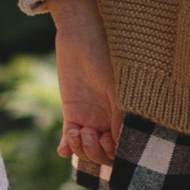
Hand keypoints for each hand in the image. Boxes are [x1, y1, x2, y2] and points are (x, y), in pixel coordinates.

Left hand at [45, 0, 119, 177]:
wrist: (81, 33)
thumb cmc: (104, 55)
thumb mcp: (116, 86)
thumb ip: (120, 115)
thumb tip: (122, 147)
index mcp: (127, 116)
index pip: (125, 148)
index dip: (117, 154)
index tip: (108, 140)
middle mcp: (111, 121)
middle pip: (105, 155)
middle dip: (97, 153)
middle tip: (90, 134)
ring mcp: (91, 119)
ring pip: (87, 150)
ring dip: (81, 149)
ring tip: (77, 132)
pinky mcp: (72, 113)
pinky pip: (69, 139)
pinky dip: (66, 147)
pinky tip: (62, 148)